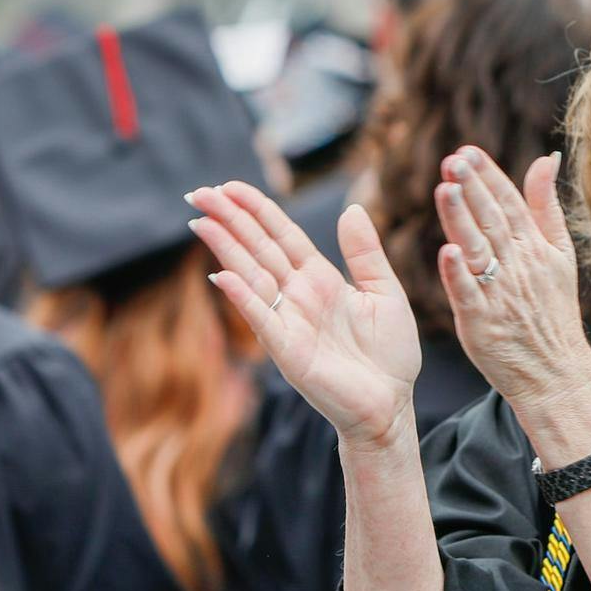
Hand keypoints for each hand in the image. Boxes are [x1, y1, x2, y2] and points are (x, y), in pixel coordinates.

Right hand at [189, 183, 420, 449]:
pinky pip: (262, 318)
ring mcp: (289, 322)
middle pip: (258, 249)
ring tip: (200, 222)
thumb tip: (351, 208)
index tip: (230, 186)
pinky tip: (221, 276)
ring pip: (251, 276)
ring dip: (225, 250)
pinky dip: (242, 297)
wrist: (392, 404)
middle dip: (229, 221)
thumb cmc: (389, 354)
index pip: (282, 235)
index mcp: (321, 278)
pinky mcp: (288, 351)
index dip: (257, 210)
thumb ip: (365, 253)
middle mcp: (298, 296)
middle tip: (198, 194)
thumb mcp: (385, 292)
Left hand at [433, 147, 590, 414]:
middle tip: (453, 159)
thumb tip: (545, 159)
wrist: (555, 370)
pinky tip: (446, 250)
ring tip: (444, 188)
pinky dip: (459, 273)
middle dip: (472, 188)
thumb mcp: (560, 253)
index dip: (488, 176)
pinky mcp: (483, 321)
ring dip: (461, 218)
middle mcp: (518, 265)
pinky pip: (469, 293)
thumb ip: (546, 206)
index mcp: (535, 246)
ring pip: (478, 249)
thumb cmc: (553, 311)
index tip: (468, 150)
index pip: (509, 203)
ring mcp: (500, 293)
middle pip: (492, 220)